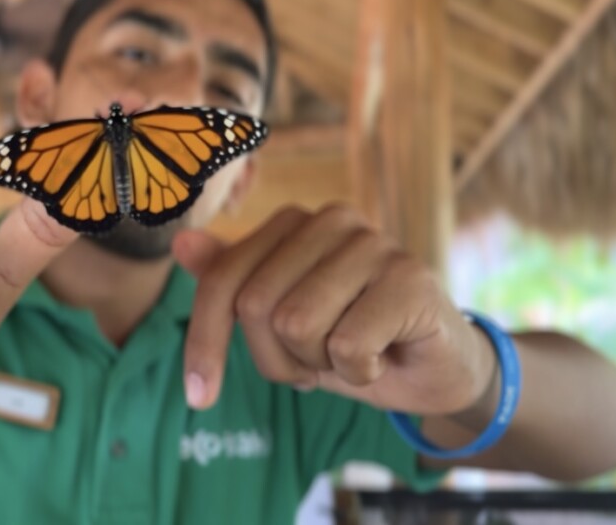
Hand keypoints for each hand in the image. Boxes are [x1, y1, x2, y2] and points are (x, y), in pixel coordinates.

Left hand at [173, 203, 495, 417]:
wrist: (434, 370)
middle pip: (255, 306)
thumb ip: (231, 281)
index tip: (199, 395)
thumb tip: (181, 243)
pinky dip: (358, 372)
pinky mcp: (411, 278)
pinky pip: (346, 346)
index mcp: (293, 223)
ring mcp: (374, 243)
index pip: (222, 281)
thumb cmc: (350, 339)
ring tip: (351, 355)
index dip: (204, 342)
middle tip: (315, 362)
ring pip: (296, 324)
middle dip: (276, 359)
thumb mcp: (279, 322)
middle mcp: (331, 219)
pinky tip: (383, 357)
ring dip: (318, 365)